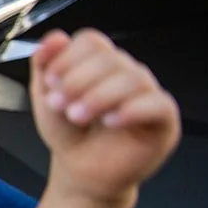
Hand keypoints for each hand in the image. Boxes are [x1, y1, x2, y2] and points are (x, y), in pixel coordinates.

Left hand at [30, 29, 179, 201]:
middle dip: (78, 81)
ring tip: (77, 117)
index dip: (67, 59)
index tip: (50, 82)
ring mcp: (147, 92)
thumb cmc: (68, 131)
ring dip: (98, 97)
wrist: (80, 170)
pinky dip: (131, 110)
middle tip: (61, 104)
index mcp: (99, 62)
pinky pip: (157, 104)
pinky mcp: (163, 117)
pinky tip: (110, 121)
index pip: (91, 41)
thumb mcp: (45, 94)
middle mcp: (126, 72)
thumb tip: (55, 37)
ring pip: (132, 78)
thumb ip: (45, 63)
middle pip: (109, 58)